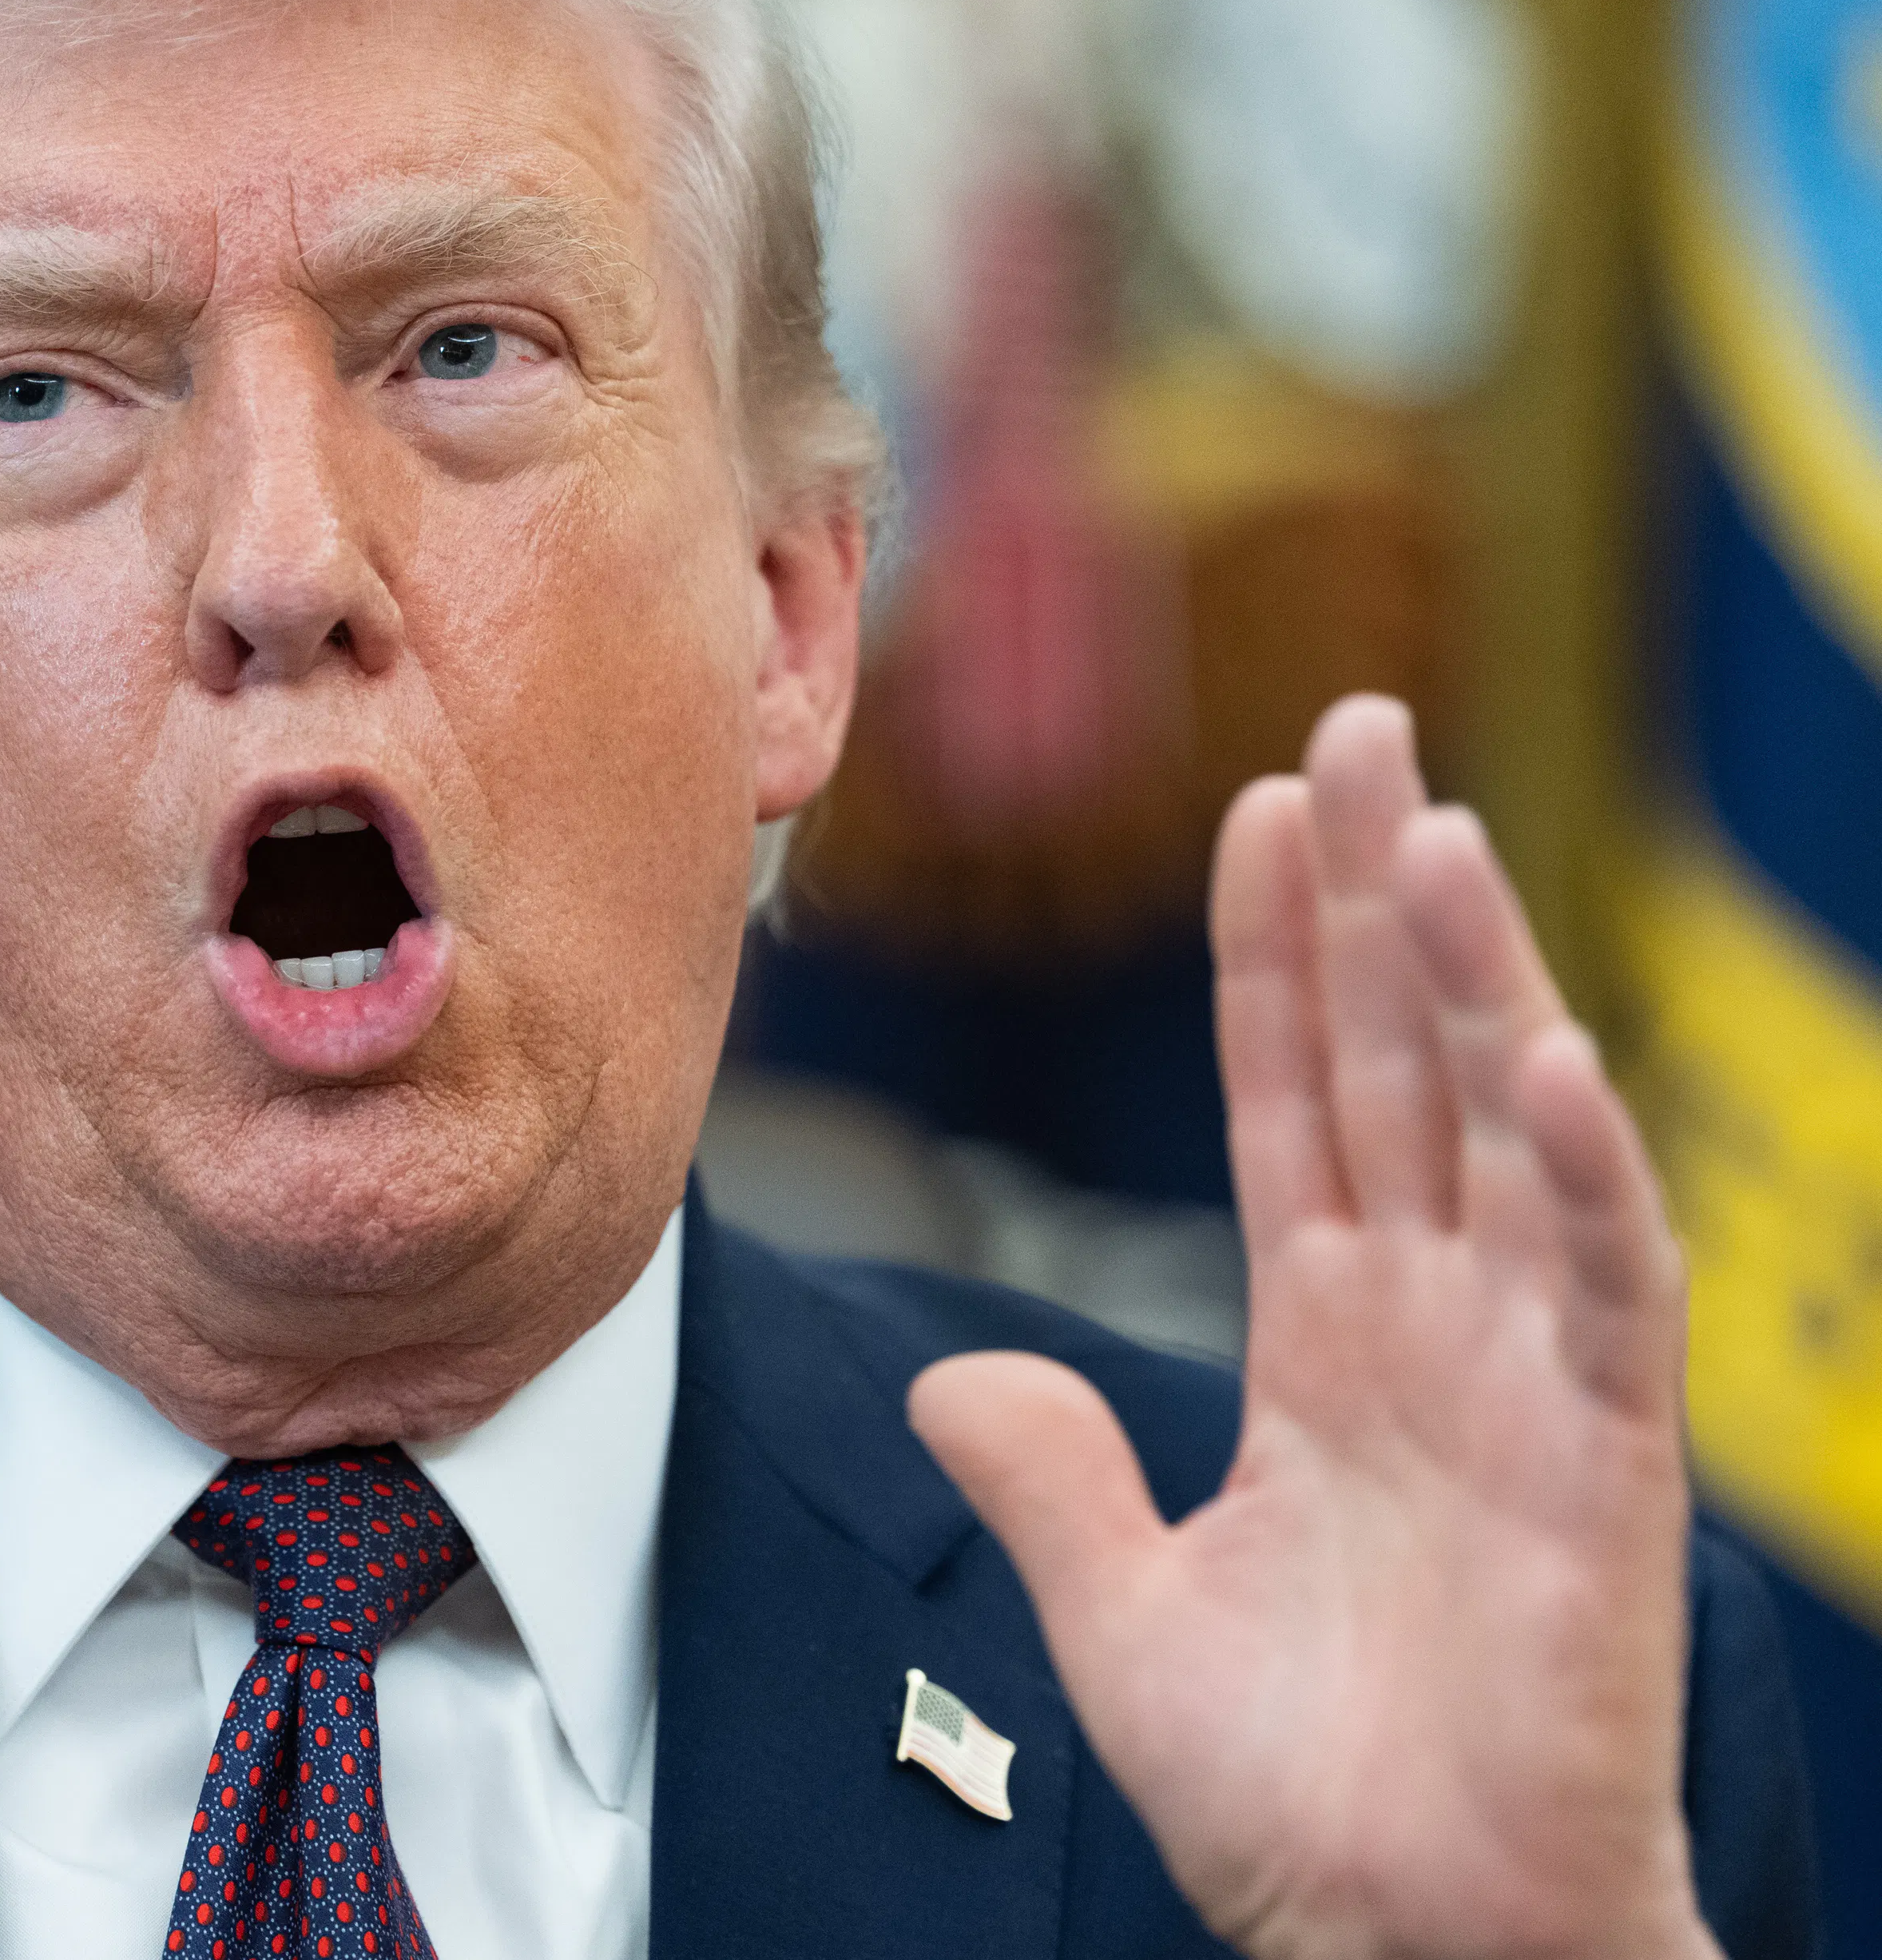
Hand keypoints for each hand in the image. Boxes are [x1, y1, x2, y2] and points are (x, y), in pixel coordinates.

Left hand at [909, 697, 1715, 1959]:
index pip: (1290, 1102)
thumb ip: (1046, 1475)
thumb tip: (958, 1369)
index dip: (1273, 960)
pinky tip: (1548, 1059)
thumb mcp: (1122, 1610)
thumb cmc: (1299, 1794)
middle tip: (1358, 725)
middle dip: (1376, 902)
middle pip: (1398, 1071)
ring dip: (1473, 982)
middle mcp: (1431, 1333)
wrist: (1399, 1941)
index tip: (1254, 812)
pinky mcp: (1604, 1475)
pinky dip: (1582, 1179)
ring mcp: (1526, 1388)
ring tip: (1433, 826)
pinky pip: (1604, 1297)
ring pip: (1503, 1137)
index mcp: (1326, 1346)